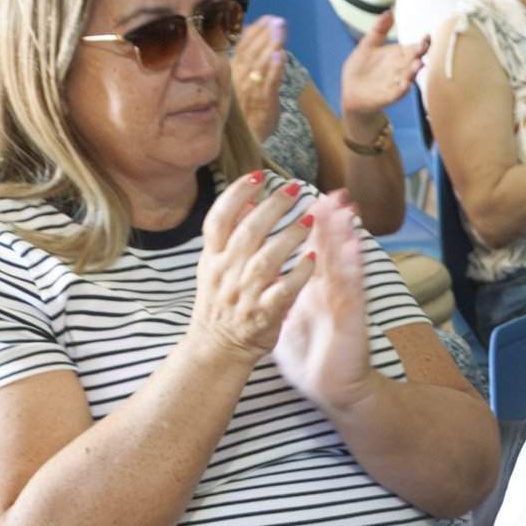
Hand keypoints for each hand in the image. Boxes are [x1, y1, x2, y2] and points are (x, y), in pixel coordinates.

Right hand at [187, 173, 316, 365]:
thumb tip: (250, 200)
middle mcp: (225, 273)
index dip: (236, 194)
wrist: (215, 349)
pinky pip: (283, 290)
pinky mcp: (263, 314)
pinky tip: (313, 258)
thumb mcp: (215, 266)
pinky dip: (298, 273)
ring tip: (310, 219)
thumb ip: (231, 234)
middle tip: (294, 190)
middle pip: (247, 232)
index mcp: (212, 258)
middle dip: (272, 207)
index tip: (258, 175)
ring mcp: (244, 294)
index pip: (218, 219)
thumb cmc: (220, 303)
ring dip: (289, 236)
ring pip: (267, 259)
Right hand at [228, 17, 287, 140]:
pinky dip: (275, 68)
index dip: (254, 32)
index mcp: (232, 72)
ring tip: (280, 29)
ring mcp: (251, 90)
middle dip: (264, 34)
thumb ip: (247, 63)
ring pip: (261, 63)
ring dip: (271, 45)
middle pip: (251, 51)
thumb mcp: (240, 85)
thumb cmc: (245, 111)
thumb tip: (254, 40)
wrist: (244, 139)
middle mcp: (238, 79)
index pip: (242, 47)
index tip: (266, 19)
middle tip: (277, 20)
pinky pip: (269, 83)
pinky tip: (281, 55)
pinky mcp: (264, 101)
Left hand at [272, 194, 376, 412]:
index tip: (306, 199)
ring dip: (346, 236)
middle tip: (335, 194)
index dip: (310, 225)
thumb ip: (281, 295)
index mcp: (313, 291)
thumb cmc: (312, 357)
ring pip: (343, 264)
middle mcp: (330, 293)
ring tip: (347, 210)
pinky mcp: (351, 320)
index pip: (311, 251)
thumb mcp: (289, 319)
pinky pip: (351, 291)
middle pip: (330, 250)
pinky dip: (351, 269)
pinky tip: (353, 249)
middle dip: (332, 221)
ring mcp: (343, 304)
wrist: (333, 389)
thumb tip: (264, 277)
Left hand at [339, 9, 427, 124]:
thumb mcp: (367, 45)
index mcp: (398, 56)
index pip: (413, 48)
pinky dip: (402, 89)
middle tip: (424, 47)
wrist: (351, 92)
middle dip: (419, 54)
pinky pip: (397, 92)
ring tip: (418, 64)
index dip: (421, 43)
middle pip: (413, 60)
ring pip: (408, 76)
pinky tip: (406, 84)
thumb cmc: (361, 69)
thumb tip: (389, 11)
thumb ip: (379, 30)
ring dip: (413, 71)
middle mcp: (400, 69)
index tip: (428, 36)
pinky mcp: (388, 95)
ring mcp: (396, 82)